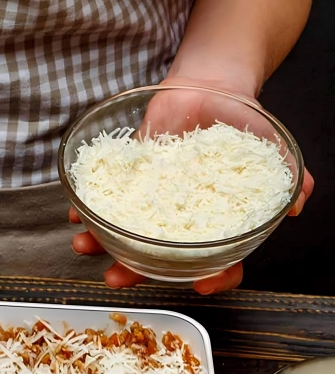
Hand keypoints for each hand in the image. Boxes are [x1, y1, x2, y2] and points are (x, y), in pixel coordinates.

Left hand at [70, 77, 314, 293]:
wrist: (208, 88)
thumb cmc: (241, 123)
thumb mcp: (269, 148)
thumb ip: (287, 176)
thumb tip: (298, 202)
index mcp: (213, 223)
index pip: (218, 261)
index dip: (213, 278)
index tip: (200, 286)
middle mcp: (177, 220)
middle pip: (156, 257)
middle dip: (133, 271)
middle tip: (116, 277)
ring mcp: (149, 202)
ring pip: (123, 233)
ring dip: (100, 243)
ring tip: (83, 245)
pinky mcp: (128, 179)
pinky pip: (104, 199)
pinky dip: (86, 208)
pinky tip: (75, 212)